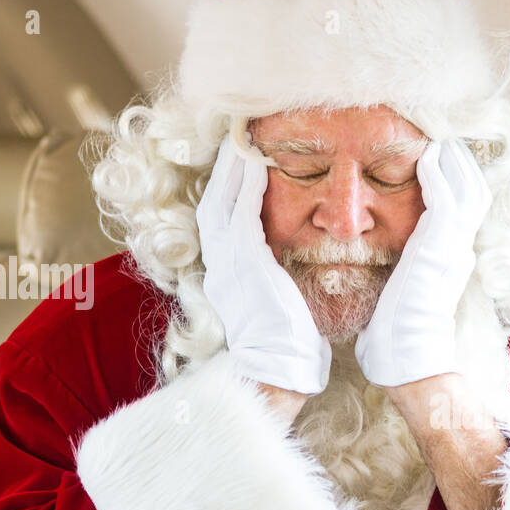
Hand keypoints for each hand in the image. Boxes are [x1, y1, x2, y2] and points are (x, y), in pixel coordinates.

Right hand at [197, 134, 331, 394]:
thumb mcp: (279, 306)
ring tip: (244, 136)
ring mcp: (228, 263)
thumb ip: (278, 281)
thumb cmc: (287, 348)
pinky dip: (243, 186)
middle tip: (238, 135)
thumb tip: (293, 269)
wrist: (276, 374)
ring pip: (221, 201)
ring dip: (231, 167)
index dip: (232, 187)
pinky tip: (255, 161)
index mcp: (231, 273)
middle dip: (226, 167)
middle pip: (216, 201)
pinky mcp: (243, 265)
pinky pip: (238, 213)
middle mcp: (222, 265)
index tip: (243, 160)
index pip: (226, 218)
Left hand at [354, 138, 491, 387]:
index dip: (458, 187)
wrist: (407, 361)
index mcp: (449, 264)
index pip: (462, 215)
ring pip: (468, 192)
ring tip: (441, 140)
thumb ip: (404, 279)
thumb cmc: (398, 341)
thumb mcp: (404, 298)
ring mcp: (452, 251)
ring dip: (455, 164)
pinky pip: (446, 201)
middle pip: (474, 196)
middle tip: (448, 142)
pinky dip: (439, 176)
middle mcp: (458, 254)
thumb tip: (388, 275)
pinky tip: (428, 156)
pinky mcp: (438, 250)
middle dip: (463, 167)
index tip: (443, 165)